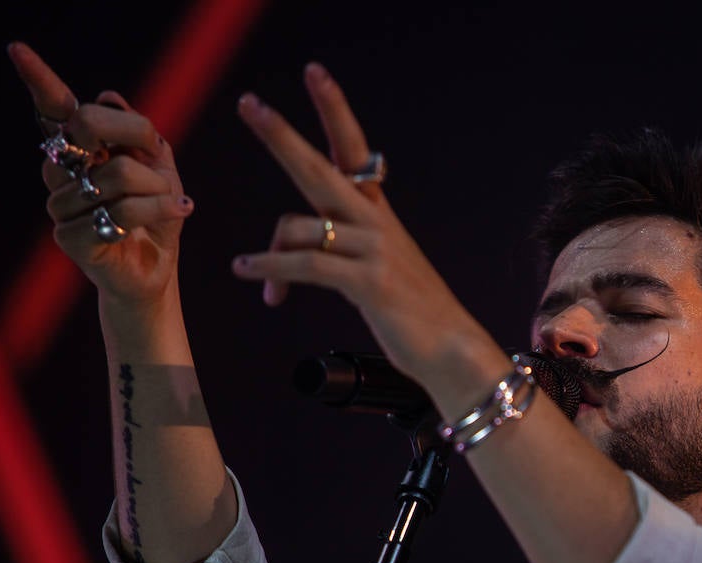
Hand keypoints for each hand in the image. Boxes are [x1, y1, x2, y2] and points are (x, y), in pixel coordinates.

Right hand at [8, 42, 193, 306]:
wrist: (157, 268)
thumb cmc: (155, 215)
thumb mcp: (159, 167)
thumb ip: (139, 135)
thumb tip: (109, 96)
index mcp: (78, 150)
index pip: (55, 110)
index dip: (38, 80)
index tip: (18, 50)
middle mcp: (61, 172)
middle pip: (87, 124)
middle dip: (137, 131)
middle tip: (158, 152)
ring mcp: (61, 205)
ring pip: (118, 173)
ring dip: (158, 187)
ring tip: (171, 202)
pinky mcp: (71, 238)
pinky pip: (124, 210)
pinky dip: (160, 209)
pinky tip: (178, 211)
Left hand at [231, 63, 492, 386]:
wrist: (452, 349)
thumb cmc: (411, 313)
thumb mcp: (378, 267)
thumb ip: (340, 244)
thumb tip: (288, 242)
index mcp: (377, 214)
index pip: (354, 150)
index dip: (335, 110)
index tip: (315, 73)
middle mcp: (375, 223)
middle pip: (320, 168)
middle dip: (282, 136)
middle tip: (250, 104)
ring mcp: (374, 250)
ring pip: (301, 226)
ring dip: (268, 253)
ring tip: (250, 271)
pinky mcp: (369, 282)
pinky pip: (306, 265)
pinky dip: (270, 268)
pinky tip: (249, 271)